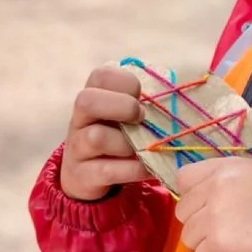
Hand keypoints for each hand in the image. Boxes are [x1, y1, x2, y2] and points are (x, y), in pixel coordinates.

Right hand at [60, 64, 148, 200]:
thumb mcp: (123, 116)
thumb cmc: (115, 136)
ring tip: (142, 148)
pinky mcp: (82, 175)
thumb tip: (174, 95)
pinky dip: (132, 169)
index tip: (141, 95)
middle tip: (141, 118)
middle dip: (122, 106)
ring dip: (127, 143)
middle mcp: (79, 120)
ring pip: (96, 137)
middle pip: (86, 101)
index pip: (100, 76)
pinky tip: (147, 168)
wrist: (88, 175)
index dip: (125, 82)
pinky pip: (106, 170)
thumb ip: (141, 102)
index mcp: (92, 97)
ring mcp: (77, 148)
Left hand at [170, 159, 251, 251]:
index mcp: (226, 167)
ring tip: (239, 245)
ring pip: (189, 239)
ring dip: (209, 246)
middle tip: (230, 231)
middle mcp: (215, 187)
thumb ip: (226, 185)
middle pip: (183, 212)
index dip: (194, 196)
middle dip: (201, 225)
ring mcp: (214, 217)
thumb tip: (201, 204)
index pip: (183, 179)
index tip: (209, 207)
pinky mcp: (217, 246)